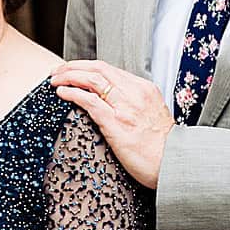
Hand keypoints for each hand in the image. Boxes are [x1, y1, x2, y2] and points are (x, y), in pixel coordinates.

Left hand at [50, 60, 168, 188]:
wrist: (174, 163)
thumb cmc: (163, 147)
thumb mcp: (152, 116)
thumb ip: (134, 105)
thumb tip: (113, 103)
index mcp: (144, 89)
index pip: (110, 70)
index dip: (87, 67)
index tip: (73, 70)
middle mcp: (135, 93)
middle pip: (98, 69)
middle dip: (73, 66)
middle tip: (57, 70)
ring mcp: (125, 107)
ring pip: (92, 80)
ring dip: (68, 76)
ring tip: (55, 80)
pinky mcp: (116, 123)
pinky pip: (89, 101)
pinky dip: (72, 93)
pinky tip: (62, 93)